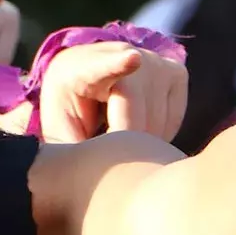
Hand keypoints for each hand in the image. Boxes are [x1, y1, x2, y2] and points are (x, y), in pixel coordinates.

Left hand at [36, 41, 188, 143]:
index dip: (118, 65)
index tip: (132, 59)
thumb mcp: (59, 132)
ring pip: (158, 124)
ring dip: (140, 144)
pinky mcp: (176, 72)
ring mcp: (153, 62)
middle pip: (136, 118)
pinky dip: (158, 135)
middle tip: (102, 146)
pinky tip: (136, 125)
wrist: (86, 78)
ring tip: (114, 131)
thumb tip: (88, 179)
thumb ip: (72, 152)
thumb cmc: (68, 111)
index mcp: (82, 68)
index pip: (102, 67)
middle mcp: (123, 55)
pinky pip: (172, 122)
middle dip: (122, 145)